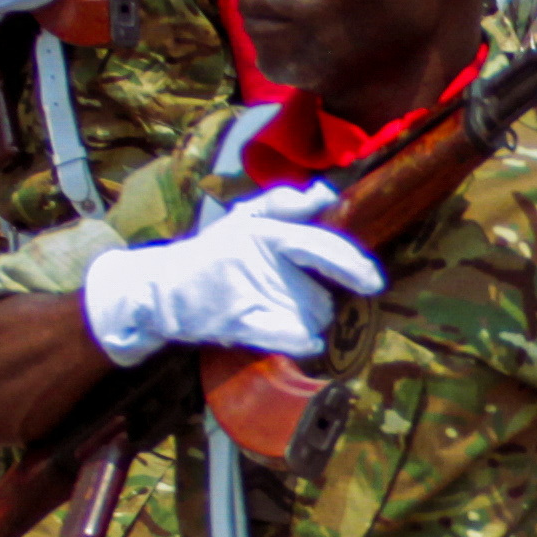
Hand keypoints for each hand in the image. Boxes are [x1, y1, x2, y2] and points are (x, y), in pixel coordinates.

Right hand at [76, 185, 382, 361]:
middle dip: (314, 302)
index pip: (322, 247)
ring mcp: (251, 295)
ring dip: (302, 321)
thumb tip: (327, 193)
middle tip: (287, 298)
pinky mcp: (241, 325)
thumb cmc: (211, 253)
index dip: (353, 265)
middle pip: (320, 298)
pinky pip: (293, 340)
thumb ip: (286, 204)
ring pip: (309, 320)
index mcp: (267, 233)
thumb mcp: (245, 219)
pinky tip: (295, 338)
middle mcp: (263, 262)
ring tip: (271, 310)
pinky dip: (301, 342)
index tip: (375, 283)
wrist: (162, 289)